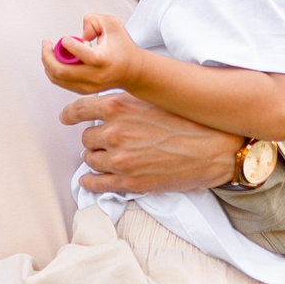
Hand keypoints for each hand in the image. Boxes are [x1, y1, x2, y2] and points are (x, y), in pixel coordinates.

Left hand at [41, 12, 139, 94]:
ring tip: (50, 50)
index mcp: (103, 60)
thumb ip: (93, 20)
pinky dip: (53, 70)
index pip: (83, 55)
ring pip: (58, 78)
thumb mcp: (112, 24)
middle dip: (48, 56)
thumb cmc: (123, 48)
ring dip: (48, 63)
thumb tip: (78, 34)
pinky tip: (56, 59)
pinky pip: (61, 82)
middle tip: (47, 44)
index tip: (65, 38)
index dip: (69, 44)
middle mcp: (95, 76)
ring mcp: (89, 86)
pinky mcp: (84, 90)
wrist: (133, 71)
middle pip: (62, 71)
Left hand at [61, 90, 239, 195]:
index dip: (71, 114)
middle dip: (96, 139)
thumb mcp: (153, 100)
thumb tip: (105, 107)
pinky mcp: (129, 182)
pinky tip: (93, 178)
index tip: (67, 118)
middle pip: (86, 137)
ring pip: (90, 159)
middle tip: (110, 140)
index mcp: (118, 106)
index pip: (79, 109)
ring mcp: (120, 159)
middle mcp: (114, 132)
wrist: (216, 148)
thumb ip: (126, 103)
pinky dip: (90, 180)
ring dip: (97, 158)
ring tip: (111, 157)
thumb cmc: (190, 121)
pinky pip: (95, 183)